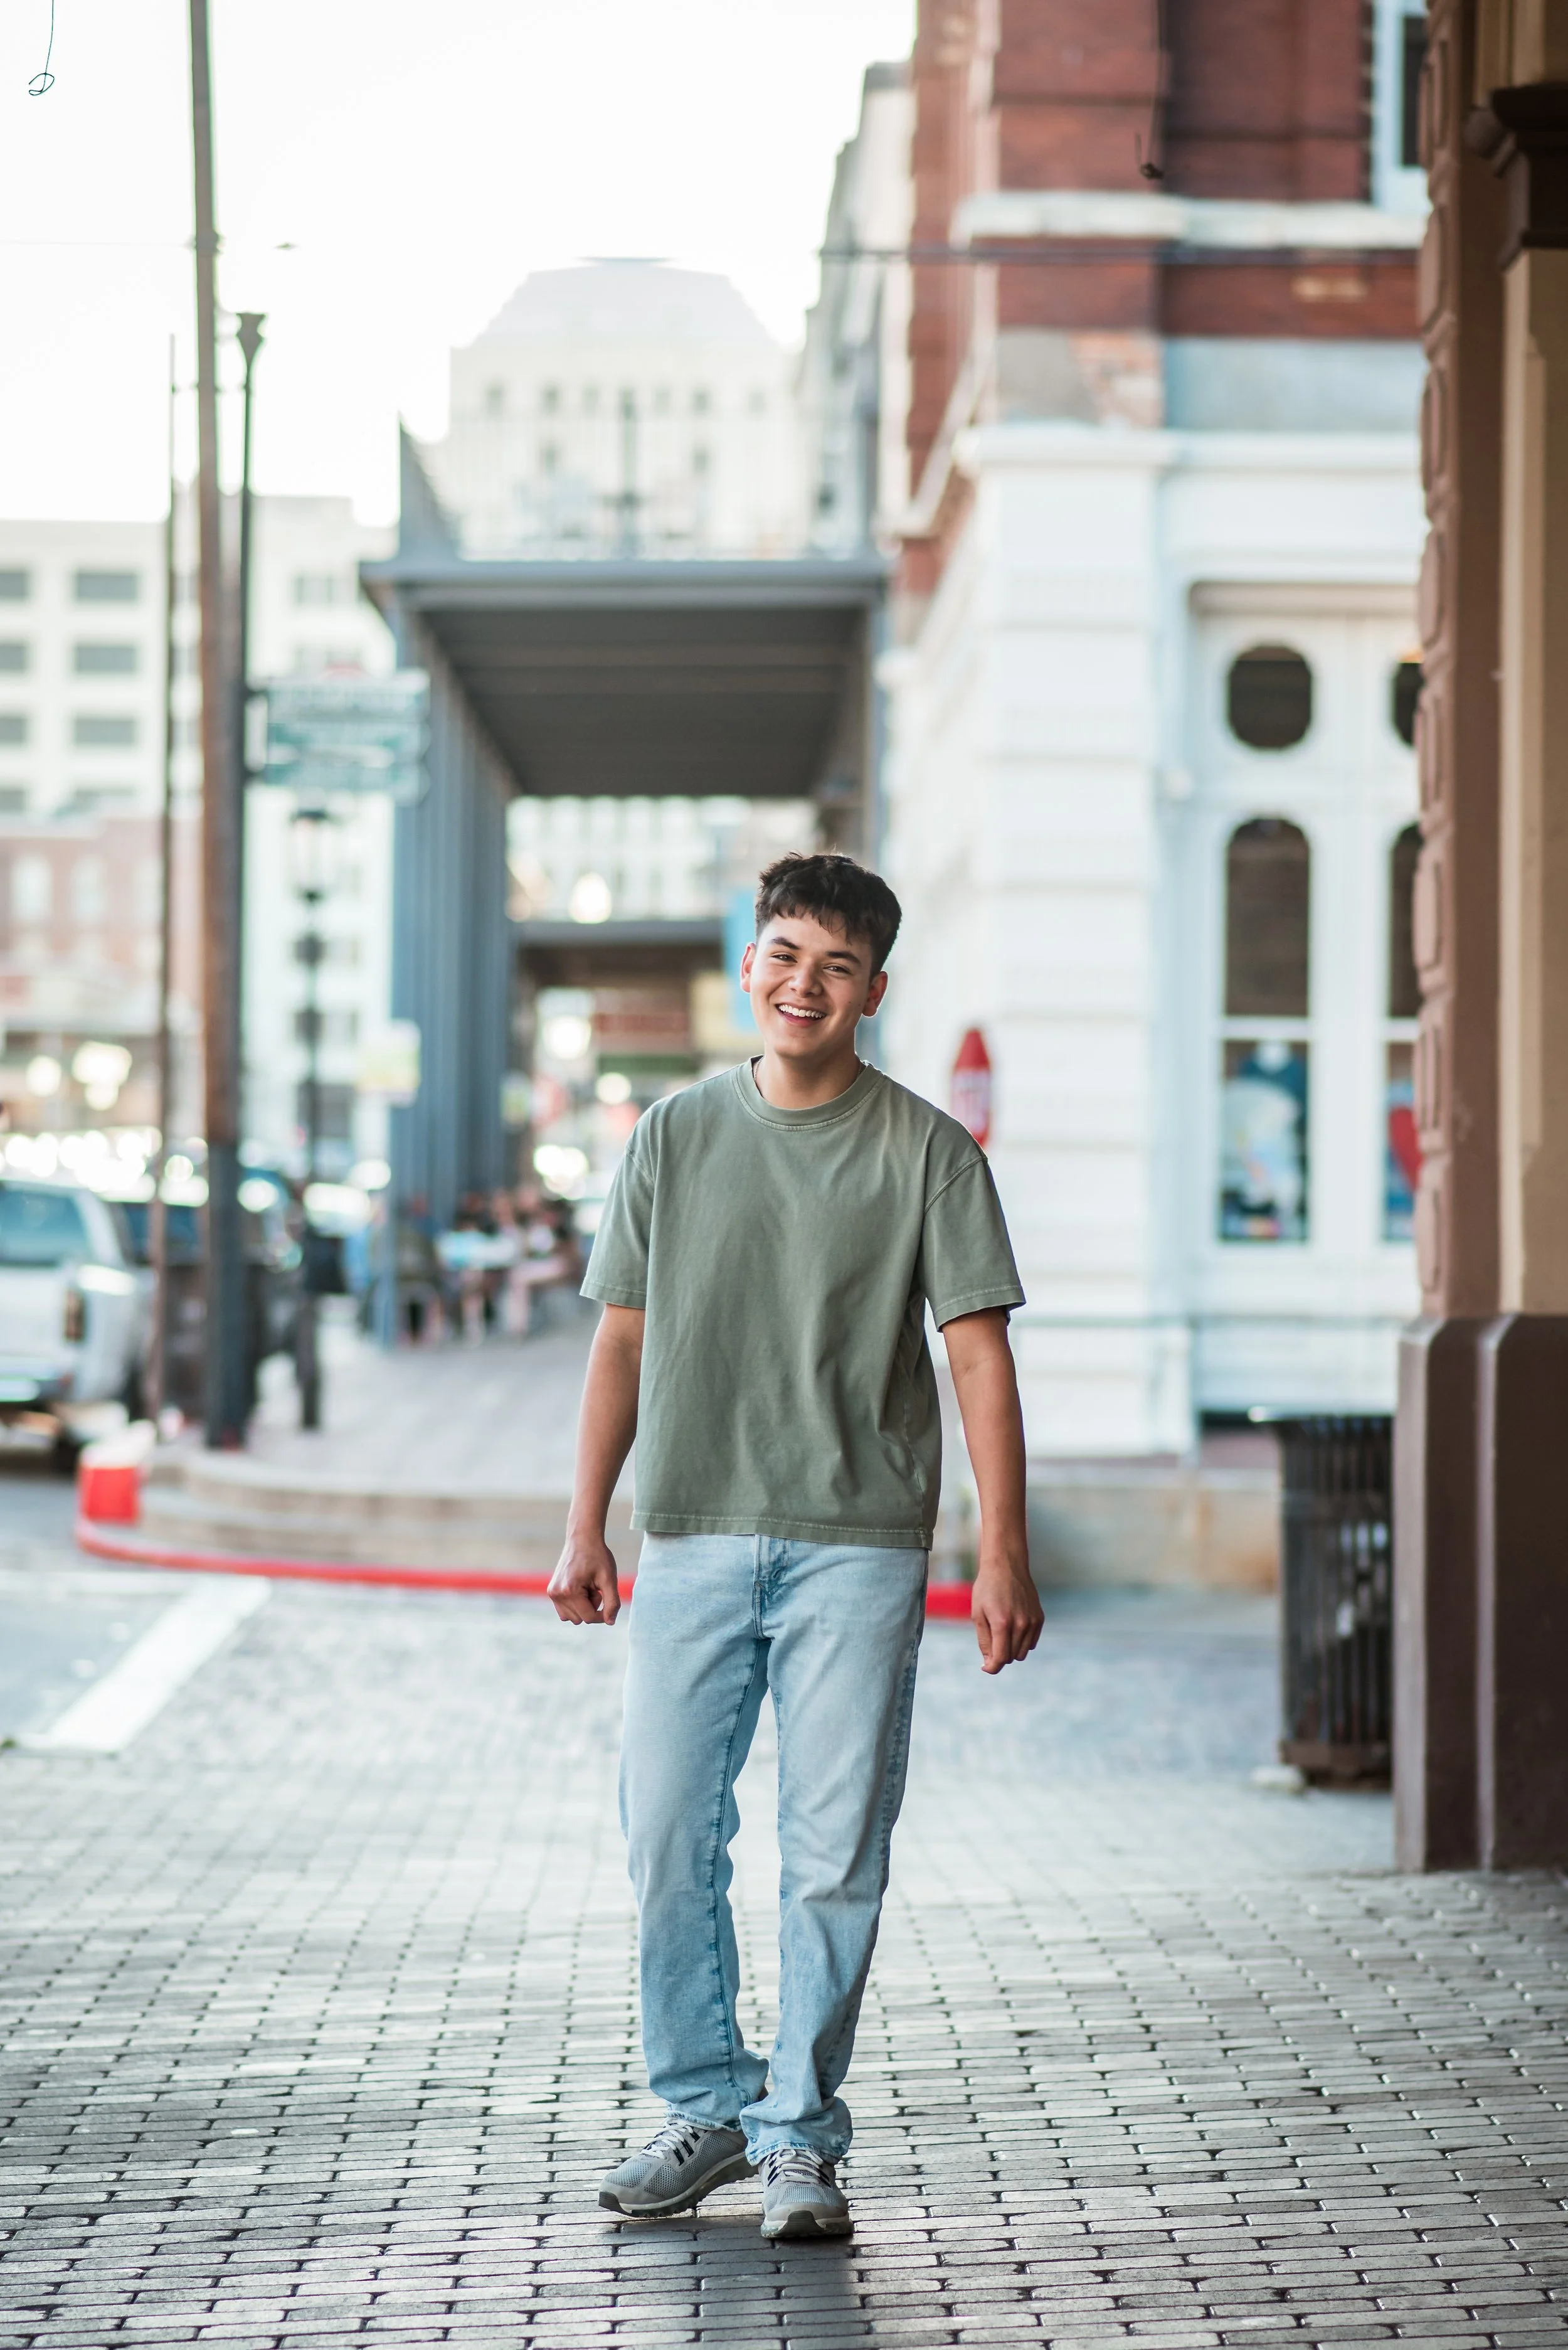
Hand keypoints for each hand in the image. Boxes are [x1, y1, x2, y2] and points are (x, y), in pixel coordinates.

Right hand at [548, 1530, 621, 1625]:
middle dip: (591, 1607)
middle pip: (580, 1619)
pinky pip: (565, 1611)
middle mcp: (556, 1594)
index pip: (589, 1618)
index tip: (608, 1599)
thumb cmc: (598, 1556)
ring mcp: (552, 1593)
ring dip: (583, 1607)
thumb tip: (610, 1622)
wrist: (582, 1539)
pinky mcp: (551, 1591)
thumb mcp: (609, 1579)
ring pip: (572, 1618)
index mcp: (570, 1591)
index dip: (602, 1613)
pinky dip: (575, 1604)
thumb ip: (612, 1602)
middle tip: (595, 1587)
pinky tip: (580, 1588)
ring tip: (588, 1587)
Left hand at [971, 1555, 1042, 1673]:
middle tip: (990, 1639)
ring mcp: (1032, 1622)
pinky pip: (1031, 1643)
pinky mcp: (1039, 1618)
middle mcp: (1020, 1624)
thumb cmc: (987, 1589)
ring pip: (1022, 1652)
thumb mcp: (978, 1614)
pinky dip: (1022, 1641)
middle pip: (1011, 1657)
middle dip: (999, 1655)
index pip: (1001, 1658)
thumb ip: (984, 1641)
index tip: (985, 1667)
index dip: (992, 1667)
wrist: (1007, 1566)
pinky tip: (1013, 1627)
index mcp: (1002, 1623)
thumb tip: (989, 1663)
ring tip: (1001, 1631)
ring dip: (1011, 1649)